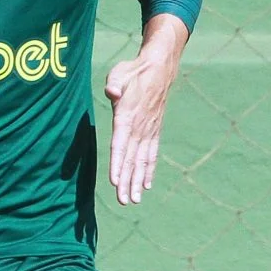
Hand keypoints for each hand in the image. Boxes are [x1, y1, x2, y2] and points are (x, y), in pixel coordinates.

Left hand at [103, 18, 186, 204]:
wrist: (159, 69)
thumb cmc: (134, 71)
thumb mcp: (120, 72)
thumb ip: (114, 83)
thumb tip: (111, 92)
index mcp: (127, 117)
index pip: (120, 144)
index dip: (117, 164)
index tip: (115, 181)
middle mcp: (139, 128)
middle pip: (131, 159)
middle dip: (127, 181)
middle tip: (124, 202)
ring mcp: (148, 131)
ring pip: (142, 160)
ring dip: (138, 181)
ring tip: (135, 200)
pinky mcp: (154, 130)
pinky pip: (152, 154)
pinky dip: (149, 170)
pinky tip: (147, 185)